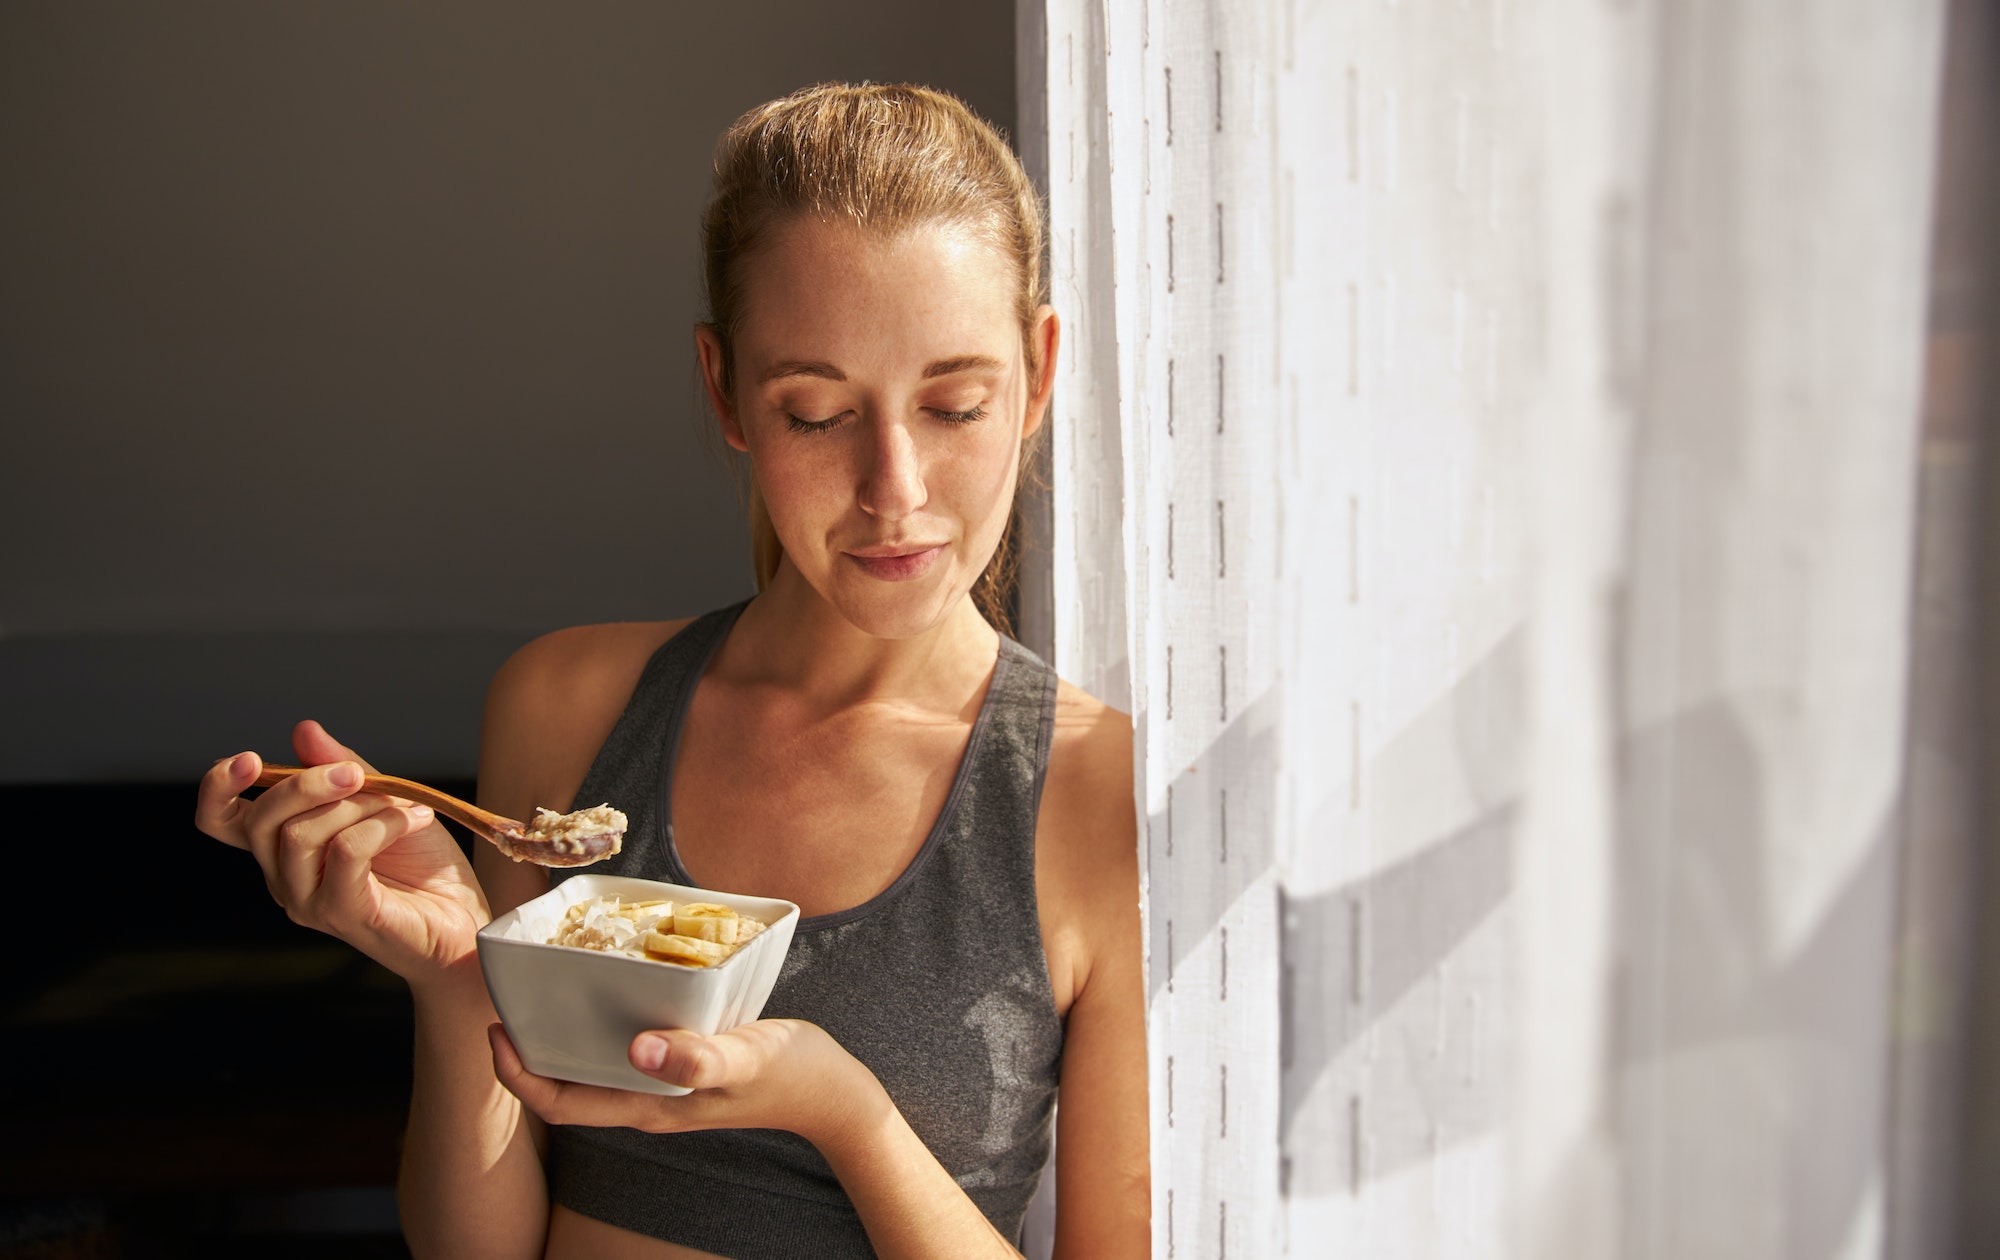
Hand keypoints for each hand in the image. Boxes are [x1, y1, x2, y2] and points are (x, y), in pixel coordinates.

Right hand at [195, 719, 492, 982]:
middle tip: (358, 774)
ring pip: (300, 833)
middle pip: (261, 819)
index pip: (220, 820)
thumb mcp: (383, 802)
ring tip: (401, 807)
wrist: (462, 919)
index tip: (250, 760)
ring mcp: (308, 900)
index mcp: (283, 849)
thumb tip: (304, 731)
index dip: (219, 786)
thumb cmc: (422, 866)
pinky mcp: (341, 912)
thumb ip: (342, 768)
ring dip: (356, 804)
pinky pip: (345, 850)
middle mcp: (284, 877)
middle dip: (309, 782)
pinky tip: (412, 822)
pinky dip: (381, 824)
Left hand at [488, 1018, 885, 1151]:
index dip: (518, 1073)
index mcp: (650, 1106)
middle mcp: (647, 1101)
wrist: (833, 1092)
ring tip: (547, 988)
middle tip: (511, 998)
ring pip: (592, 1069)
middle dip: (529, 1049)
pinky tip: (612, 987)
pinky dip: (602, 1024)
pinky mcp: (681, 1069)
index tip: (498, 1028)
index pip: (560, 1103)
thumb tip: (638, 1048)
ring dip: (562, 1037)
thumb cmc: (792, 1074)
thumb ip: (697, 1056)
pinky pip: (623, 1052)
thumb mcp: (749, 1057)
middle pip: (566, 1086)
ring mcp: (663, 1089)